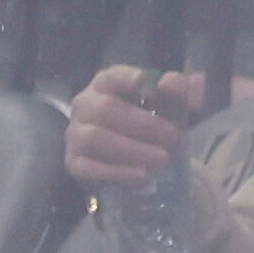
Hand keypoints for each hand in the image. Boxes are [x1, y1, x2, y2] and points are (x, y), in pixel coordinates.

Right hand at [70, 66, 198, 192]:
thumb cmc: (154, 122)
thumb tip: (171, 82)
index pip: (111, 76)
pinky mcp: (73, 163)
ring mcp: (75, 135)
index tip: (143, 80)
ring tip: (162, 159)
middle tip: (173, 136)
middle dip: (141, 124)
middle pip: (104, 110)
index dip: (124, 77)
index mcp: (106, 84)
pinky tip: (143, 176)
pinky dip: (118, 172)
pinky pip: (90, 168)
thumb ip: (180, 90)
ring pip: (95, 139)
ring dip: (131, 150)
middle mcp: (85, 106)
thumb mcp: (173, 104)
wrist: (138, 157)